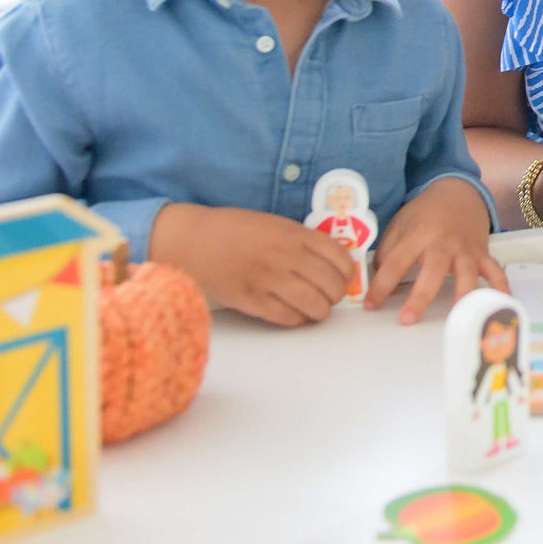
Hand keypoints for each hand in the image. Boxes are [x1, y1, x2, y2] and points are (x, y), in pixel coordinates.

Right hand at [149, 203, 353, 327]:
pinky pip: (289, 318)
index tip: (342, 277)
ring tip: (313, 307)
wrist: (194, 239)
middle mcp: (286, 256)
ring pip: (315, 306)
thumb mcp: (275, 224)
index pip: (341, 259)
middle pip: (332, 286)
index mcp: (295, 234)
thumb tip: (332, 262)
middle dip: (335, 295)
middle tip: (327, 295)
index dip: (347, 273)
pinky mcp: (252, 301)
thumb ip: (303, 241)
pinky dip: (298, 319)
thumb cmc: (235, 230)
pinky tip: (293, 312)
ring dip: (320, 311)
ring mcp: (269, 280)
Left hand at [365, 178, 506, 324]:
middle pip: (433, 271)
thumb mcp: (400, 224)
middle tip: (407, 319)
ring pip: (467, 274)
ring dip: (462, 296)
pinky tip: (499, 304)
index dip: (381, 285)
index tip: (370, 306)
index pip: (396, 263)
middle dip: (420, 297)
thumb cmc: (425, 213)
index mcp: (418, 235)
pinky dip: (499, 287)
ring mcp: (466, 249)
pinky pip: (495, 271)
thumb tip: (376, 280)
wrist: (459, 193)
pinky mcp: (482, 254)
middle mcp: (443, 243)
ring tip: (458, 319)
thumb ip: (388, 251)